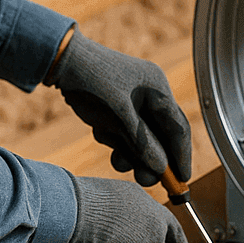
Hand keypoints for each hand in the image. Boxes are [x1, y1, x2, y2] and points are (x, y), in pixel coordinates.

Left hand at [49, 33, 191, 185]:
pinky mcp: (118, 104)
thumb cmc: (92, 83)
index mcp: (158, 90)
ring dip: (129, 150)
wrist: (61, 60)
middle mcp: (151, 94)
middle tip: (142, 179)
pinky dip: (115, 138)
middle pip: (160, 135)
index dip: (181, 157)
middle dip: (151, 159)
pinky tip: (100, 131)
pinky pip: (124, 130)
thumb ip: (143, 144)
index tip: (181, 181)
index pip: (179, 129)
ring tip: (115, 156)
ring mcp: (134, 98)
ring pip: (140, 136)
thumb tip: (162, 169)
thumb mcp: (119, 118)